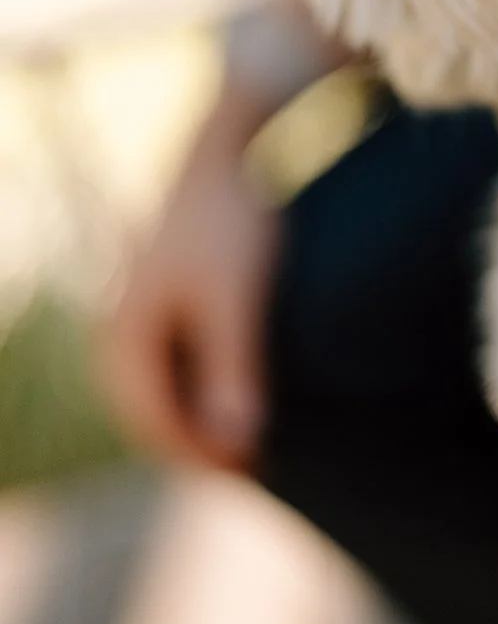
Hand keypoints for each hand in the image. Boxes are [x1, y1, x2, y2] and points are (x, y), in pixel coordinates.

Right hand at [100, 90, 278, 469]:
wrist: (225, 154)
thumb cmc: (233, 223)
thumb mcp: (239, 299)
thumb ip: (235, 367)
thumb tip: (236, 438)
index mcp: (124, 337)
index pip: (154, 421)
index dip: (202, 454)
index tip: (254, 469)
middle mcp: (116, 332)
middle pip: (148, 413)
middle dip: (196, 446)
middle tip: (254, 469)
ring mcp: (134, 317)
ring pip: (158, 391)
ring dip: (197, 420)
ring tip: (249, 443)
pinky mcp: (158, 302)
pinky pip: (169, 365)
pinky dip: (198, 390)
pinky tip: (235, 396)